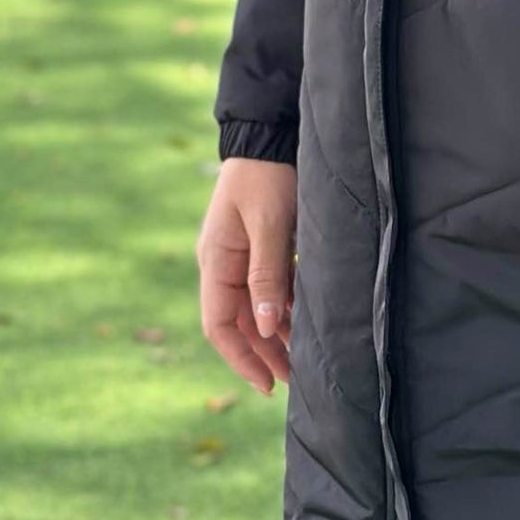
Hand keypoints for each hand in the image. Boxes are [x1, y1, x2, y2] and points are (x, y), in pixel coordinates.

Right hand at [198, 156, 296, 394]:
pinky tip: (304, 326)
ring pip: (255, 310)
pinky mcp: (261, 248)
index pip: (219, 325)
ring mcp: (241, 257)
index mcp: (216, 262)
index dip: (241, 358)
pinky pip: (269, 290)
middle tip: (292, 382)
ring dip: (276, 337)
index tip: (265, 383)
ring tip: (302, 363)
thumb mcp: (269, 225)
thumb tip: (267, 327)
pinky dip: (284, 311)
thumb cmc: (268, 177)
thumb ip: (266, 275)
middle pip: (238, 324)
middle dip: (263, 355)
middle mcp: (223, 265)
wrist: (270, 136)